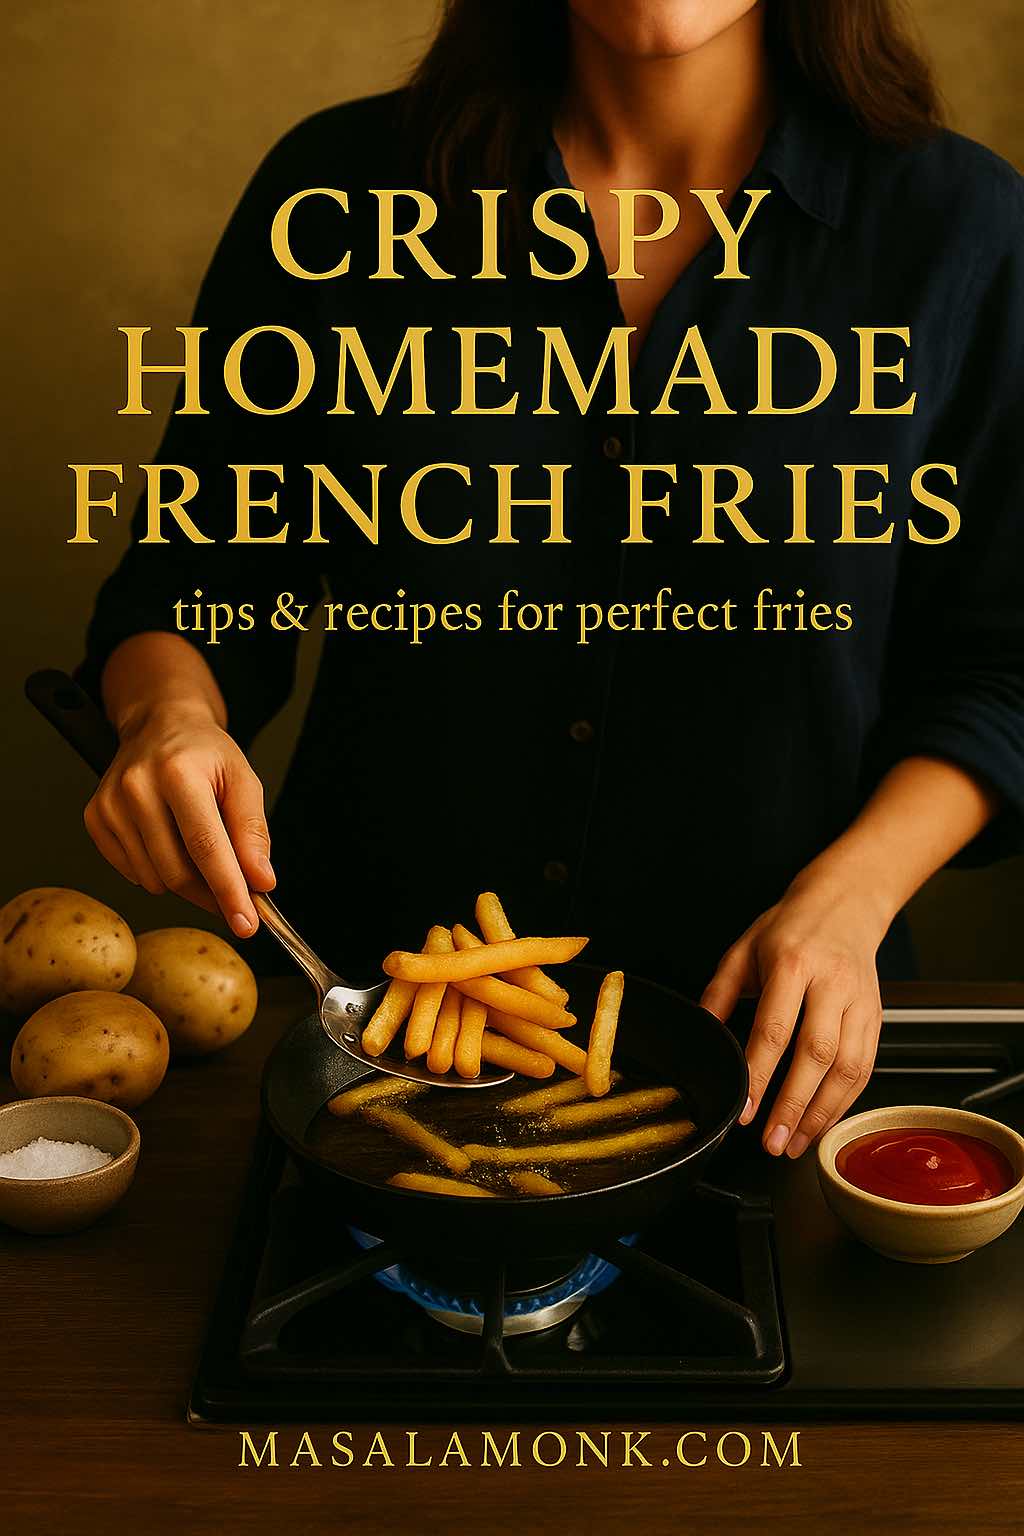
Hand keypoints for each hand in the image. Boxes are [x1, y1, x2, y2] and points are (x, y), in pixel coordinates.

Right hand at [83, 699, 275, 937]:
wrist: (160, 724)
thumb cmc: (204, 753)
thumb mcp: (243, 780)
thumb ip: (253, 832)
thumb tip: (260, 881)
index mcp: (178, 773)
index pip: (206, 847)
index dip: (229, 891)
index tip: (247, 924)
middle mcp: (136, 787)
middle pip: (177, 871)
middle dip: (211, 895)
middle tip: (236, 897)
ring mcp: (109, 804)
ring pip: (154, 879)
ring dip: (186, 884)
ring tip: (202, 855)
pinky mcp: (95, 818)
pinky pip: (132, 873)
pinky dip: (158, 872)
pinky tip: (170, 844)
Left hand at [701, 868, 887, 1158]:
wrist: (845, 904)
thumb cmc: (790, 927)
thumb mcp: (743, 948)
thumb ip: (719, 993)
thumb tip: (703, 1035)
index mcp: (792, 964)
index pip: (775, 1028)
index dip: (759, 1073)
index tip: (744, 1108)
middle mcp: (831, 984)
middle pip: (816, 1054)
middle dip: (794, 1105)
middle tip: (772, 1141)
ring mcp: (858, 1002)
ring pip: (847, 1067)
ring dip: (822, 1112)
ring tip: (795, 1142)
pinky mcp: (875, 1016)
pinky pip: (865, 1067)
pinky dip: (845, 1100)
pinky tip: (823, 1121)